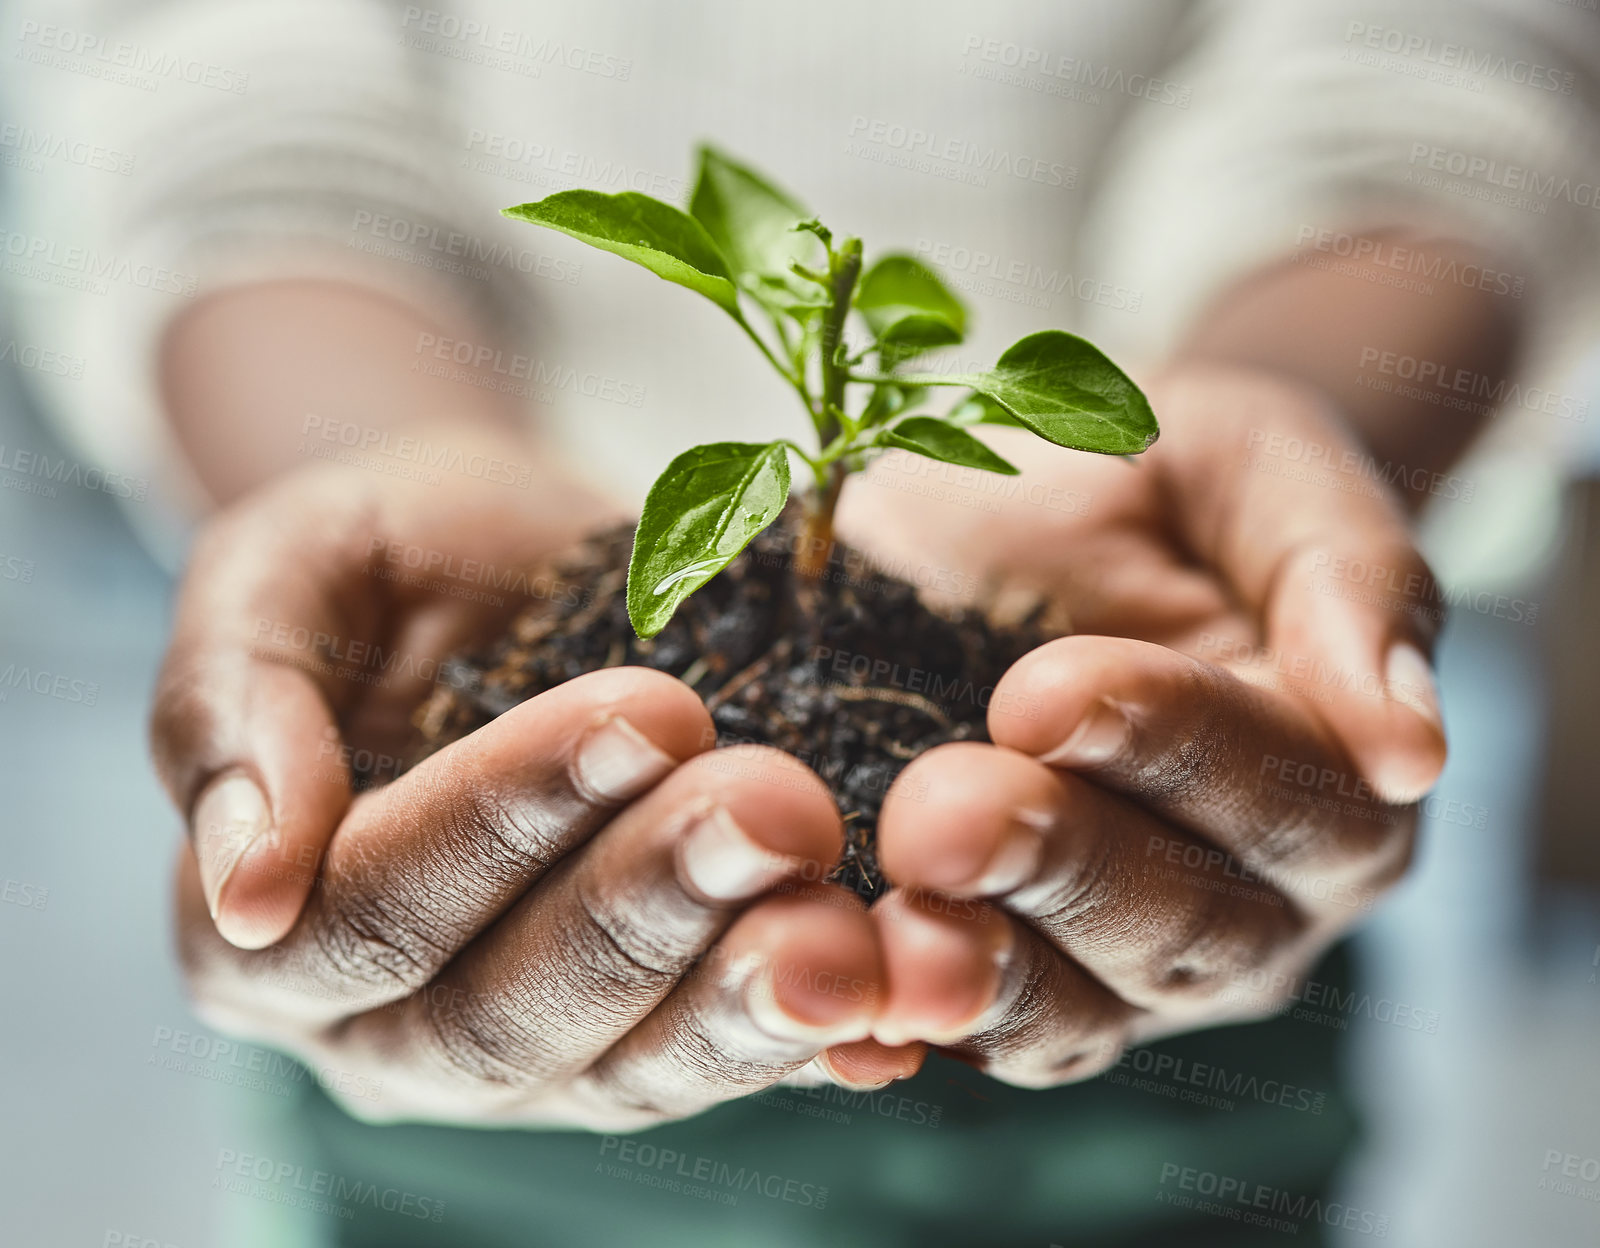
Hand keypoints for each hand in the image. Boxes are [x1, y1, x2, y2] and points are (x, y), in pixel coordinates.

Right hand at [154, 451, 918, 1127]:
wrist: (512, 567)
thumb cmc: (386, 559)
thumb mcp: (282, 574)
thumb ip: (228, 707)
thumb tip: (246, 890)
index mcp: (266, 933)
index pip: (372, 906)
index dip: (504, 816)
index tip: (644, 708)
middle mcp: (393, 1030)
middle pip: (509, 1008)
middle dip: (650, 902)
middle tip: (773, 803)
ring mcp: (535, 1053)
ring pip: (630, 1066)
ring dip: (744, 995)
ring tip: (850, 923)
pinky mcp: (655, 1035)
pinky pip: (732, 1063)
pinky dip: (816, 1044)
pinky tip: (900, 1002)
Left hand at [835, 362, 1446, 1082]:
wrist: (1054, 510)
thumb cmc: (1175, 483)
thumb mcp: (1266, 470)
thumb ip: (1351, 582)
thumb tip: (1413, 750)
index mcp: (1337, 784)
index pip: (1277, 788)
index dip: (1165, 746)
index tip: (1046, 691)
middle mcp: (1250, 904)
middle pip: (1175, 920)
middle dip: (1057, 864)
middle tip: (946, 811)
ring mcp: (1127, 965)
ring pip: (1073, 1009)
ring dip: (981, 970)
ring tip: (895, 924)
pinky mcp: (1011, 976)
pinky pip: (965, 1029)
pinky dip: (901, 1025)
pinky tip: (844, 1007)